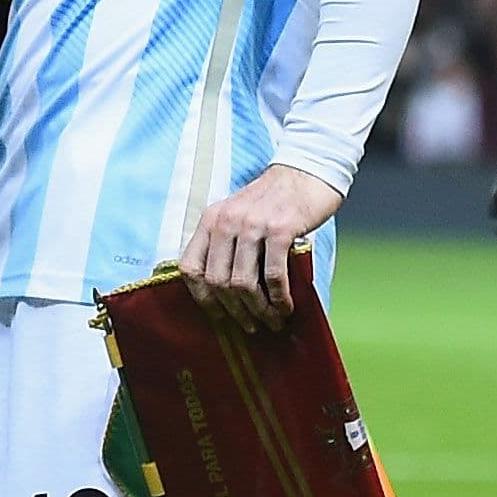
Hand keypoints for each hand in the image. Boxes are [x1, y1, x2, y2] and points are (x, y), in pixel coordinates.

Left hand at [177, 164, 341, 329]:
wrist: (307, 171)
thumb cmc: (275, 201)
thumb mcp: (239, 216)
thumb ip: (228, 245)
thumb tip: (227, 293)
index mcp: (210, 220)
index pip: (190, 267)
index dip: (202, 298)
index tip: (219, 316)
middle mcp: (225, 221)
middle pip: (217, 281)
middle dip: (235, 312)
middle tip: (252, 326)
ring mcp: (251, 224)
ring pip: (242, 283)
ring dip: (258, 310)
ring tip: (272, 321)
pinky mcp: (279, 229)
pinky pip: (272, 275)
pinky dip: (279, 298)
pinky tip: (286, 307)